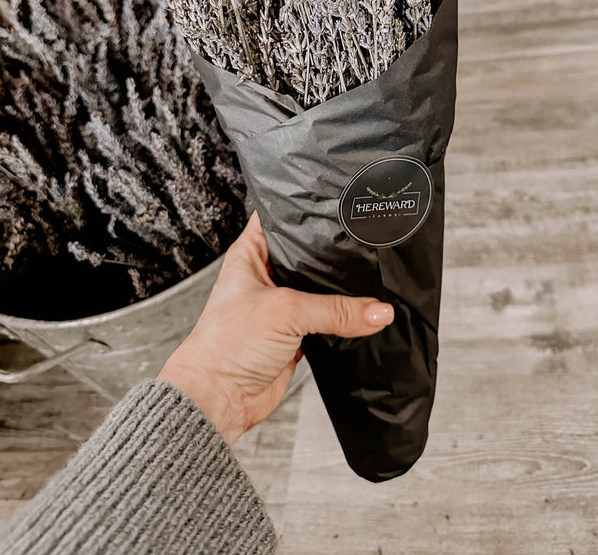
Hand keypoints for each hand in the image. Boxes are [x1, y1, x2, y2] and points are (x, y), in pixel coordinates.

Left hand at [158, 212, 393, 443]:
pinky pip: (328, 320)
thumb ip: (335, 310)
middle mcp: (267, 275)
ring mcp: (283, 304)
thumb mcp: (285, 313)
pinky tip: (365, 312)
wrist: (219, 399)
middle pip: (309, 254)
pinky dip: (344, 319)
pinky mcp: (296, 333)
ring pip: (322, 288)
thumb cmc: (224, 345)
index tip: (338, 199)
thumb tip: (379, 310)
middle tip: (366, 237)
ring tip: (373, 274)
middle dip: (335, 251)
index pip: (281, 216)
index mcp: (251, 253)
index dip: (306, 207)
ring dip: (343, 289)